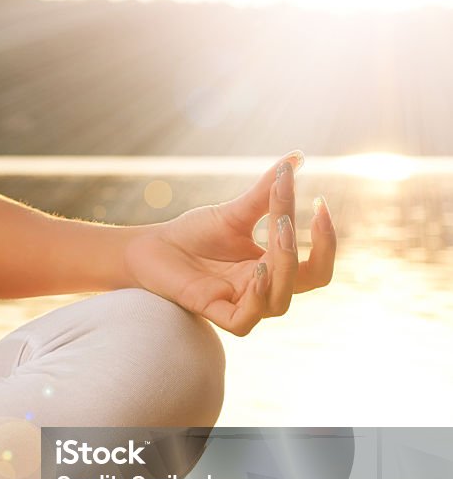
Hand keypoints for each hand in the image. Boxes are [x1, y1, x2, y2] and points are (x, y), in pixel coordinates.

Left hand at [124, 151, 335, 335]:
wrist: (151, 246)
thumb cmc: (194, 233)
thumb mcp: (235, 212)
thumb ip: (267, 192)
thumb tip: (296, 157)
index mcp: (275, 268)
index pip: (318, 265)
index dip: (326, 239)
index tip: (320, 200)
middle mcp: (264, 289)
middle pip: (310, 282)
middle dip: (312, 249)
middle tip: (288, 216)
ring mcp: (241, 304)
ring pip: (281, 303)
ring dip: (285, 268)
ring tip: (278, 233)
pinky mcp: (215, 313)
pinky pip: (247, 320)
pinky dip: (258, 296)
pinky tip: (258, 268)